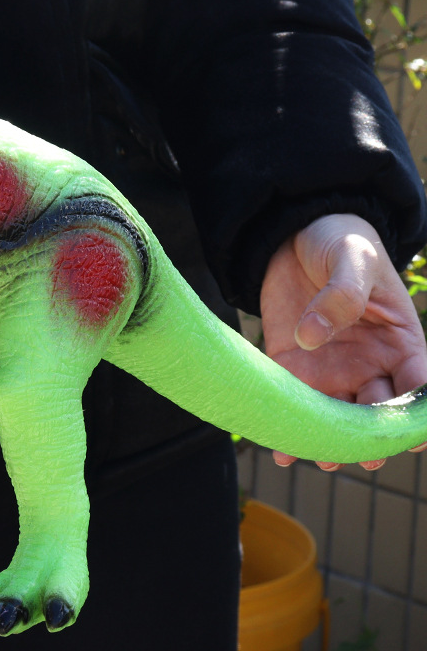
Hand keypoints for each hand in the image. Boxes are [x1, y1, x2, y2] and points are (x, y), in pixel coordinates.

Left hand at [260, 214, 426, 470]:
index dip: (419, 414)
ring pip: (337, 416)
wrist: (294, 235)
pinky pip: (294, 401)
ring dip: (333, 442)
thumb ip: (341, 295)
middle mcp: (369, 363)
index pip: (419, 385)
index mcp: (400, 342)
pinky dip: (290, 428)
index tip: (412, 438)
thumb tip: (312, 336)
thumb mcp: (350, 260)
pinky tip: (282, 451)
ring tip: (326, 461)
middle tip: (368, 458)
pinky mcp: (293, 364)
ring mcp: (332, 368)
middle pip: (378, 410)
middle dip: (374, 438)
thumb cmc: (340, 243)